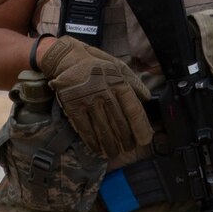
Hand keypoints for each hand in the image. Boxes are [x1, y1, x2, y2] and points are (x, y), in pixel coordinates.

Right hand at [35, 34, 151, 161]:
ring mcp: (87, 100)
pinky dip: (92, 141)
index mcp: (117, 81)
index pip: (133, 108)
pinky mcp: (73, 106)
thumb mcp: (117, 66)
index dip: (140, 127)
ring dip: (110, 144)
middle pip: (119, 122)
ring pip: (103, 128)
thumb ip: (133, 81)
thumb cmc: (95, 64)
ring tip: (114, 152)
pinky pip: (85, 128)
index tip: (144, 139)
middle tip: (128, 149)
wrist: (65, 58)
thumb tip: (147, 98)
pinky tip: (97, 149)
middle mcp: (104, 91)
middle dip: (125, 139)